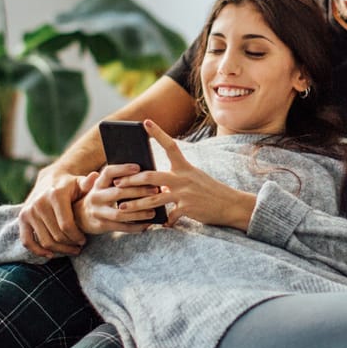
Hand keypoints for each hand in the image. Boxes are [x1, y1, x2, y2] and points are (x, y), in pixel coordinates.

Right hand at [18, 168, 92, 256]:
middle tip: (79, 247)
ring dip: (59, 250)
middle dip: (70, 244)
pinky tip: (51, 255)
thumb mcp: (80, 182)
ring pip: (44, 241)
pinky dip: (37, 251)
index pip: (66, 225)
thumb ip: (89, 183)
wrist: (49, 179)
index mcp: (56, 195)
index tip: (84, 240)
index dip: (77, 236)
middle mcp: (40, 203)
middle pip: (56, 235)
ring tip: (71, 250)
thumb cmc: (70, 185)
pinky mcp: (22, 218)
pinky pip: (27, 240)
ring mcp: (29, 211)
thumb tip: (96, 176)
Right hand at [73, 164, 162, 233]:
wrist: (80, 216)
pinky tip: (147, 224)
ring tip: (153, 211)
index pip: (109, 172)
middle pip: (118, 193)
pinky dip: (136, 226)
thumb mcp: (102, 185)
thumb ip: (115, 178)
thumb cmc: (101, 196)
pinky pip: (121, 227)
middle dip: (138, 191)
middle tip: (156, 190)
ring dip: (139, 213)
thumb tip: (140, 170)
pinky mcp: (102, 225)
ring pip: (121, 213)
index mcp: (98, 183)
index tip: (138, 167)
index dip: (123, 169)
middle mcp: (96, 196)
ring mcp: (98, 212)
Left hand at [114, 120, 256, 229]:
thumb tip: (157, 184)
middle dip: (131, 180)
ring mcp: (185, 193)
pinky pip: (170, 216)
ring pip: (154, 198)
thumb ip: (176, 178)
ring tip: (122, 208)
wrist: (230, 204)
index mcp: (185, 167)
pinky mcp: (188, 208)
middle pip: (151, 176)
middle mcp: (183, 178)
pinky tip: (158, 225)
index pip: (170, 145)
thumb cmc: (211, 191)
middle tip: (116, 183)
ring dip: (135, 204)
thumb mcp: (194, 178)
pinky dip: (163, 222)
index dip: (157, 133)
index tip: (145, 122)